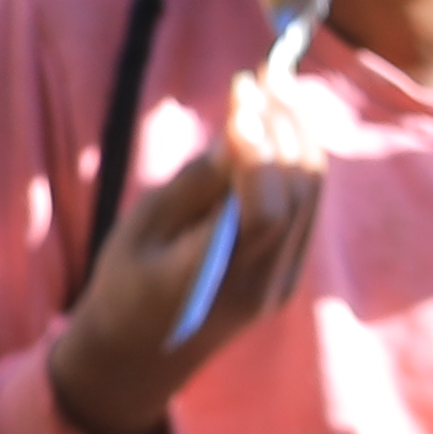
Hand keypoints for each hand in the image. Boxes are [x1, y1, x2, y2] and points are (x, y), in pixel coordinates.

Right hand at [44, 80, 320, 433]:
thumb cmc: (122, 289)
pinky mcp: (287, 274)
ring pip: (310, 196)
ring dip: (298, 137)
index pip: (262, 211)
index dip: (259, 149)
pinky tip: (282, 128)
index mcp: (212, 279)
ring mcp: (281, 282)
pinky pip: (305, 207)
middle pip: (297, 194)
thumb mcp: (136, 234)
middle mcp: (261, 284)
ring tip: (278, 89)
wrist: (140, 358)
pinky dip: (298, 162)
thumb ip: (190, 189)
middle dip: (284, 126)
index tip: (241, 94)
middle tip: (264, 75)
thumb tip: (236, 137)